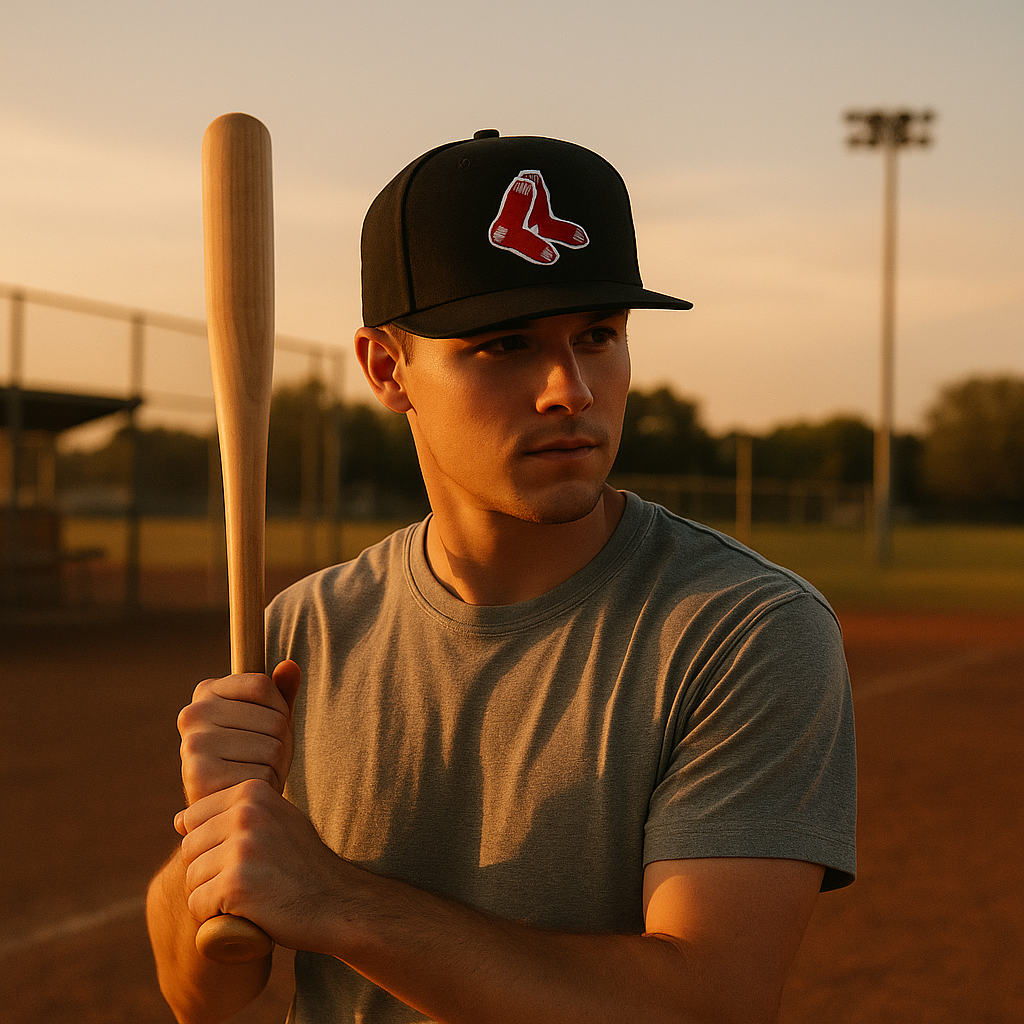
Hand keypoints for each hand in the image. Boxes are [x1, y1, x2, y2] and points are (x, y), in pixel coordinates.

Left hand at [175, 779, 349, 954]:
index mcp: (252, 791)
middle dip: (209, 871)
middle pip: (189, 848)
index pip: (193, 818)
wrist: (336, 901)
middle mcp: (246, 812)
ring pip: (191, 878)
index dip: (212, 845)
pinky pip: (198, 904)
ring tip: (251, 896)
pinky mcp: (237, 883)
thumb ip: (232, 814)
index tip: (245, 858)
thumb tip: (177, 819)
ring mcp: (242, 846)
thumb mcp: (275, 821)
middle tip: (248, 881)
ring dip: (212, 896)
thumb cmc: (302, 864)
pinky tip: (246, 912)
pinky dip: (214, 917)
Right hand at [177, 660, 301, 805]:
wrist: (230, 804)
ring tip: (259, 773)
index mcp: (206, 691)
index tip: (266, 727)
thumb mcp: (270, 717)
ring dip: (277, 766)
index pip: (262, 685)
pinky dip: (267, 785)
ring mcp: (193, 745)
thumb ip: (282, 691)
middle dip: (282, 743)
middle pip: (273, 720)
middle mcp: (193, 714)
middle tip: (266, 759)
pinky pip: (262, 775)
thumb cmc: (254, 753)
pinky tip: (250, 788)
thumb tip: (290, 666)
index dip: (279, 709)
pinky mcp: (199, 777)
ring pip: (272, 748)